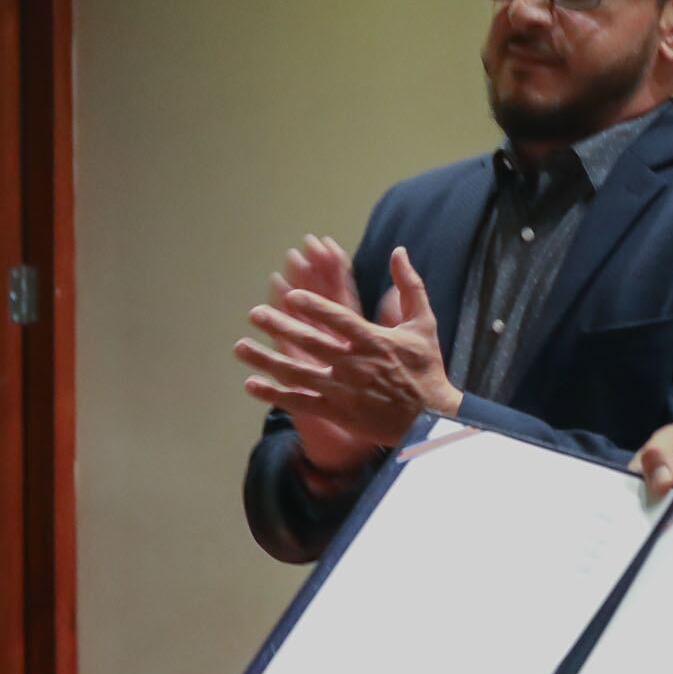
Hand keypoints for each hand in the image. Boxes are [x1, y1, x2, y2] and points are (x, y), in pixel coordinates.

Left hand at [237, 245, 462, 456]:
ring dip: (267, 360)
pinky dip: (275, 394)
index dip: (315, 307)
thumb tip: (399, 251)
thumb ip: (410, 287)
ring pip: (297, 373)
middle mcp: (354, 365)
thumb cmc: (426, 370)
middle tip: (255, 314)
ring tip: (241, 347)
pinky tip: (251, 384)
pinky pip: (300, 402)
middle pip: (311, 343)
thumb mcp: (424, 324)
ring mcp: (342, 391)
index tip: (292, 295)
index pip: (339, 319)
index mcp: (374, 341)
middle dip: (281, 327)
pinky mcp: (337, 412)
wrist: (431, 421)